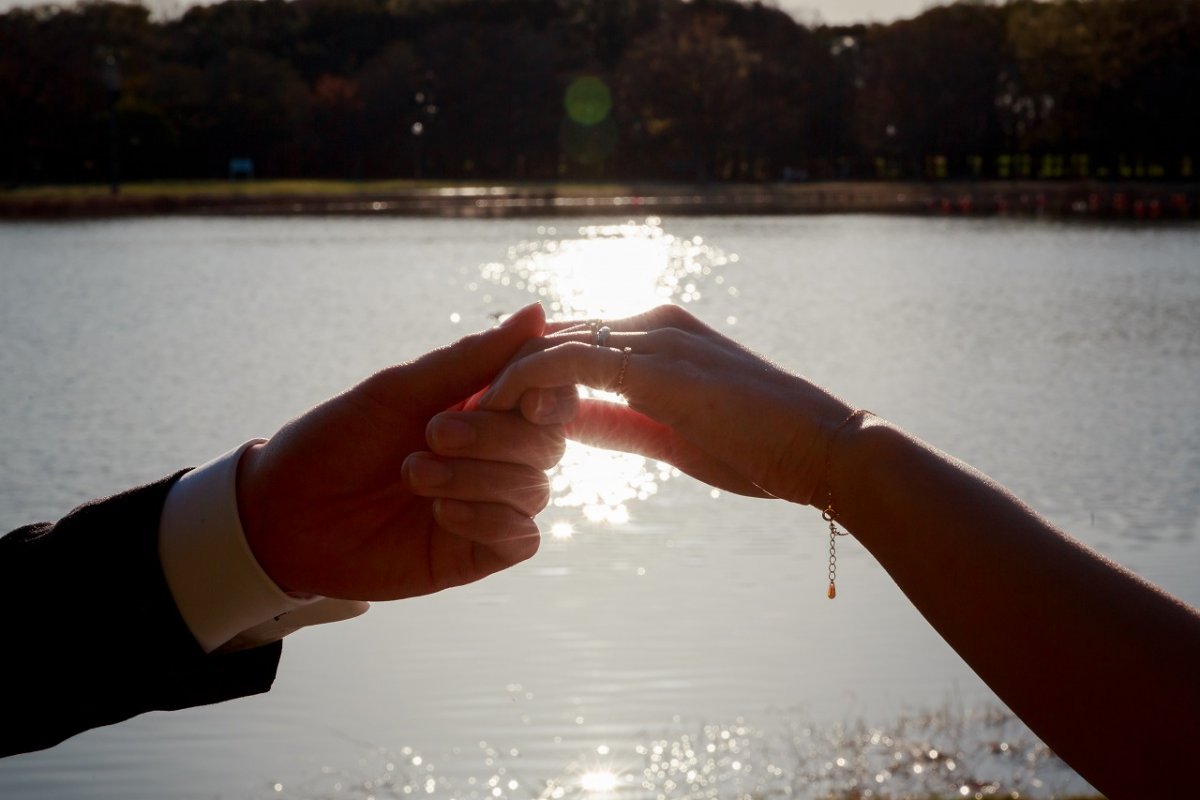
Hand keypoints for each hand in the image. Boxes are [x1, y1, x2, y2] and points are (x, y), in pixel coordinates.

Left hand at [235, 303, 561, 599]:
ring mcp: (489, 505)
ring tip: (414, 474)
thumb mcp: (401, 390)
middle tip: (432, 433)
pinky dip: (487, 520)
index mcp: (483, 409)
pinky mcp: (478, 553)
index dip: (547, 392)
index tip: (507, 394)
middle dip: (495, 436)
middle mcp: (496, 456)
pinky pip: (522, 537)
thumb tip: (537, 312)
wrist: (283, 514)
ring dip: (475, 478)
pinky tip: (439, 514)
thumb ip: (472, 358)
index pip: (549, 396)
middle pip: (547, 442)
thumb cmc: (336, 442)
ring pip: (534, 488)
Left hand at [480, 305, 852, 504]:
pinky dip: (524, 388)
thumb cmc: (759, 448)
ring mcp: (651, 338)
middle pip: (549, 338)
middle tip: (453, 414)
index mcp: (656, 334)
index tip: (483, 412)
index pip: (570, 343)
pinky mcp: (652, 365)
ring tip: (460, 421)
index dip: (522, 375)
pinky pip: (564, 365)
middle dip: (498, 374)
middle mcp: (649, 323)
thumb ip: (616, 420)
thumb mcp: (670, 433)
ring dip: (499, 382)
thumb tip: (562, 423)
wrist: (825, 450)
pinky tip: (497, 421)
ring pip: (548, 347)